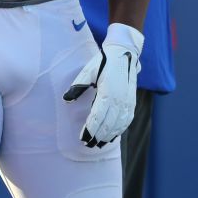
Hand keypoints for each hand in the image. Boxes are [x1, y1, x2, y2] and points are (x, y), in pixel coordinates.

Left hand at [63, 23, 143, 147]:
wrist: (124, 53)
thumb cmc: (103, 62)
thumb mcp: (88, 72)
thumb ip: (78, 87)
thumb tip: (66, 99)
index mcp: (107, 92)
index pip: (97, 117)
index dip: (90, 130)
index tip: (82, 138)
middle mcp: (119, 99)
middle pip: (108, 124)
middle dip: (98, 136)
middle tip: (88, 145)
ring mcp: (127, 101)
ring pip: (118, 124)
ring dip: (109, 136)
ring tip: (99, 144)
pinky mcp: (132, 101)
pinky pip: (127, 120)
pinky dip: (120, 130)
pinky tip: (113, 135)